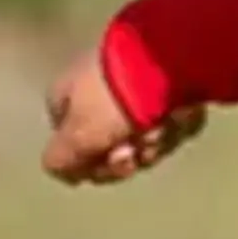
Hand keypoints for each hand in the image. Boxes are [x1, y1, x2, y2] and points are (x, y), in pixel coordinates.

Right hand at [42, 52, 204, 187]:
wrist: (167, 64)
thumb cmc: (112, 102)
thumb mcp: (76, 138)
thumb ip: (60, 161)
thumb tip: (63, 174)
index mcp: (66, 98)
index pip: (73, 149)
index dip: (94, 165)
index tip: (110, 163)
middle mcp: (96, 93)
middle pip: (112, 150)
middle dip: (128, 156)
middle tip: (135, 149)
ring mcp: (131, 90)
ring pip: (144, 141)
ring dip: (152, 143)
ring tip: (159, 128)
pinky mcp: (165, 90)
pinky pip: (170, 125)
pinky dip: (173, 128)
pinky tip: (177, 116)